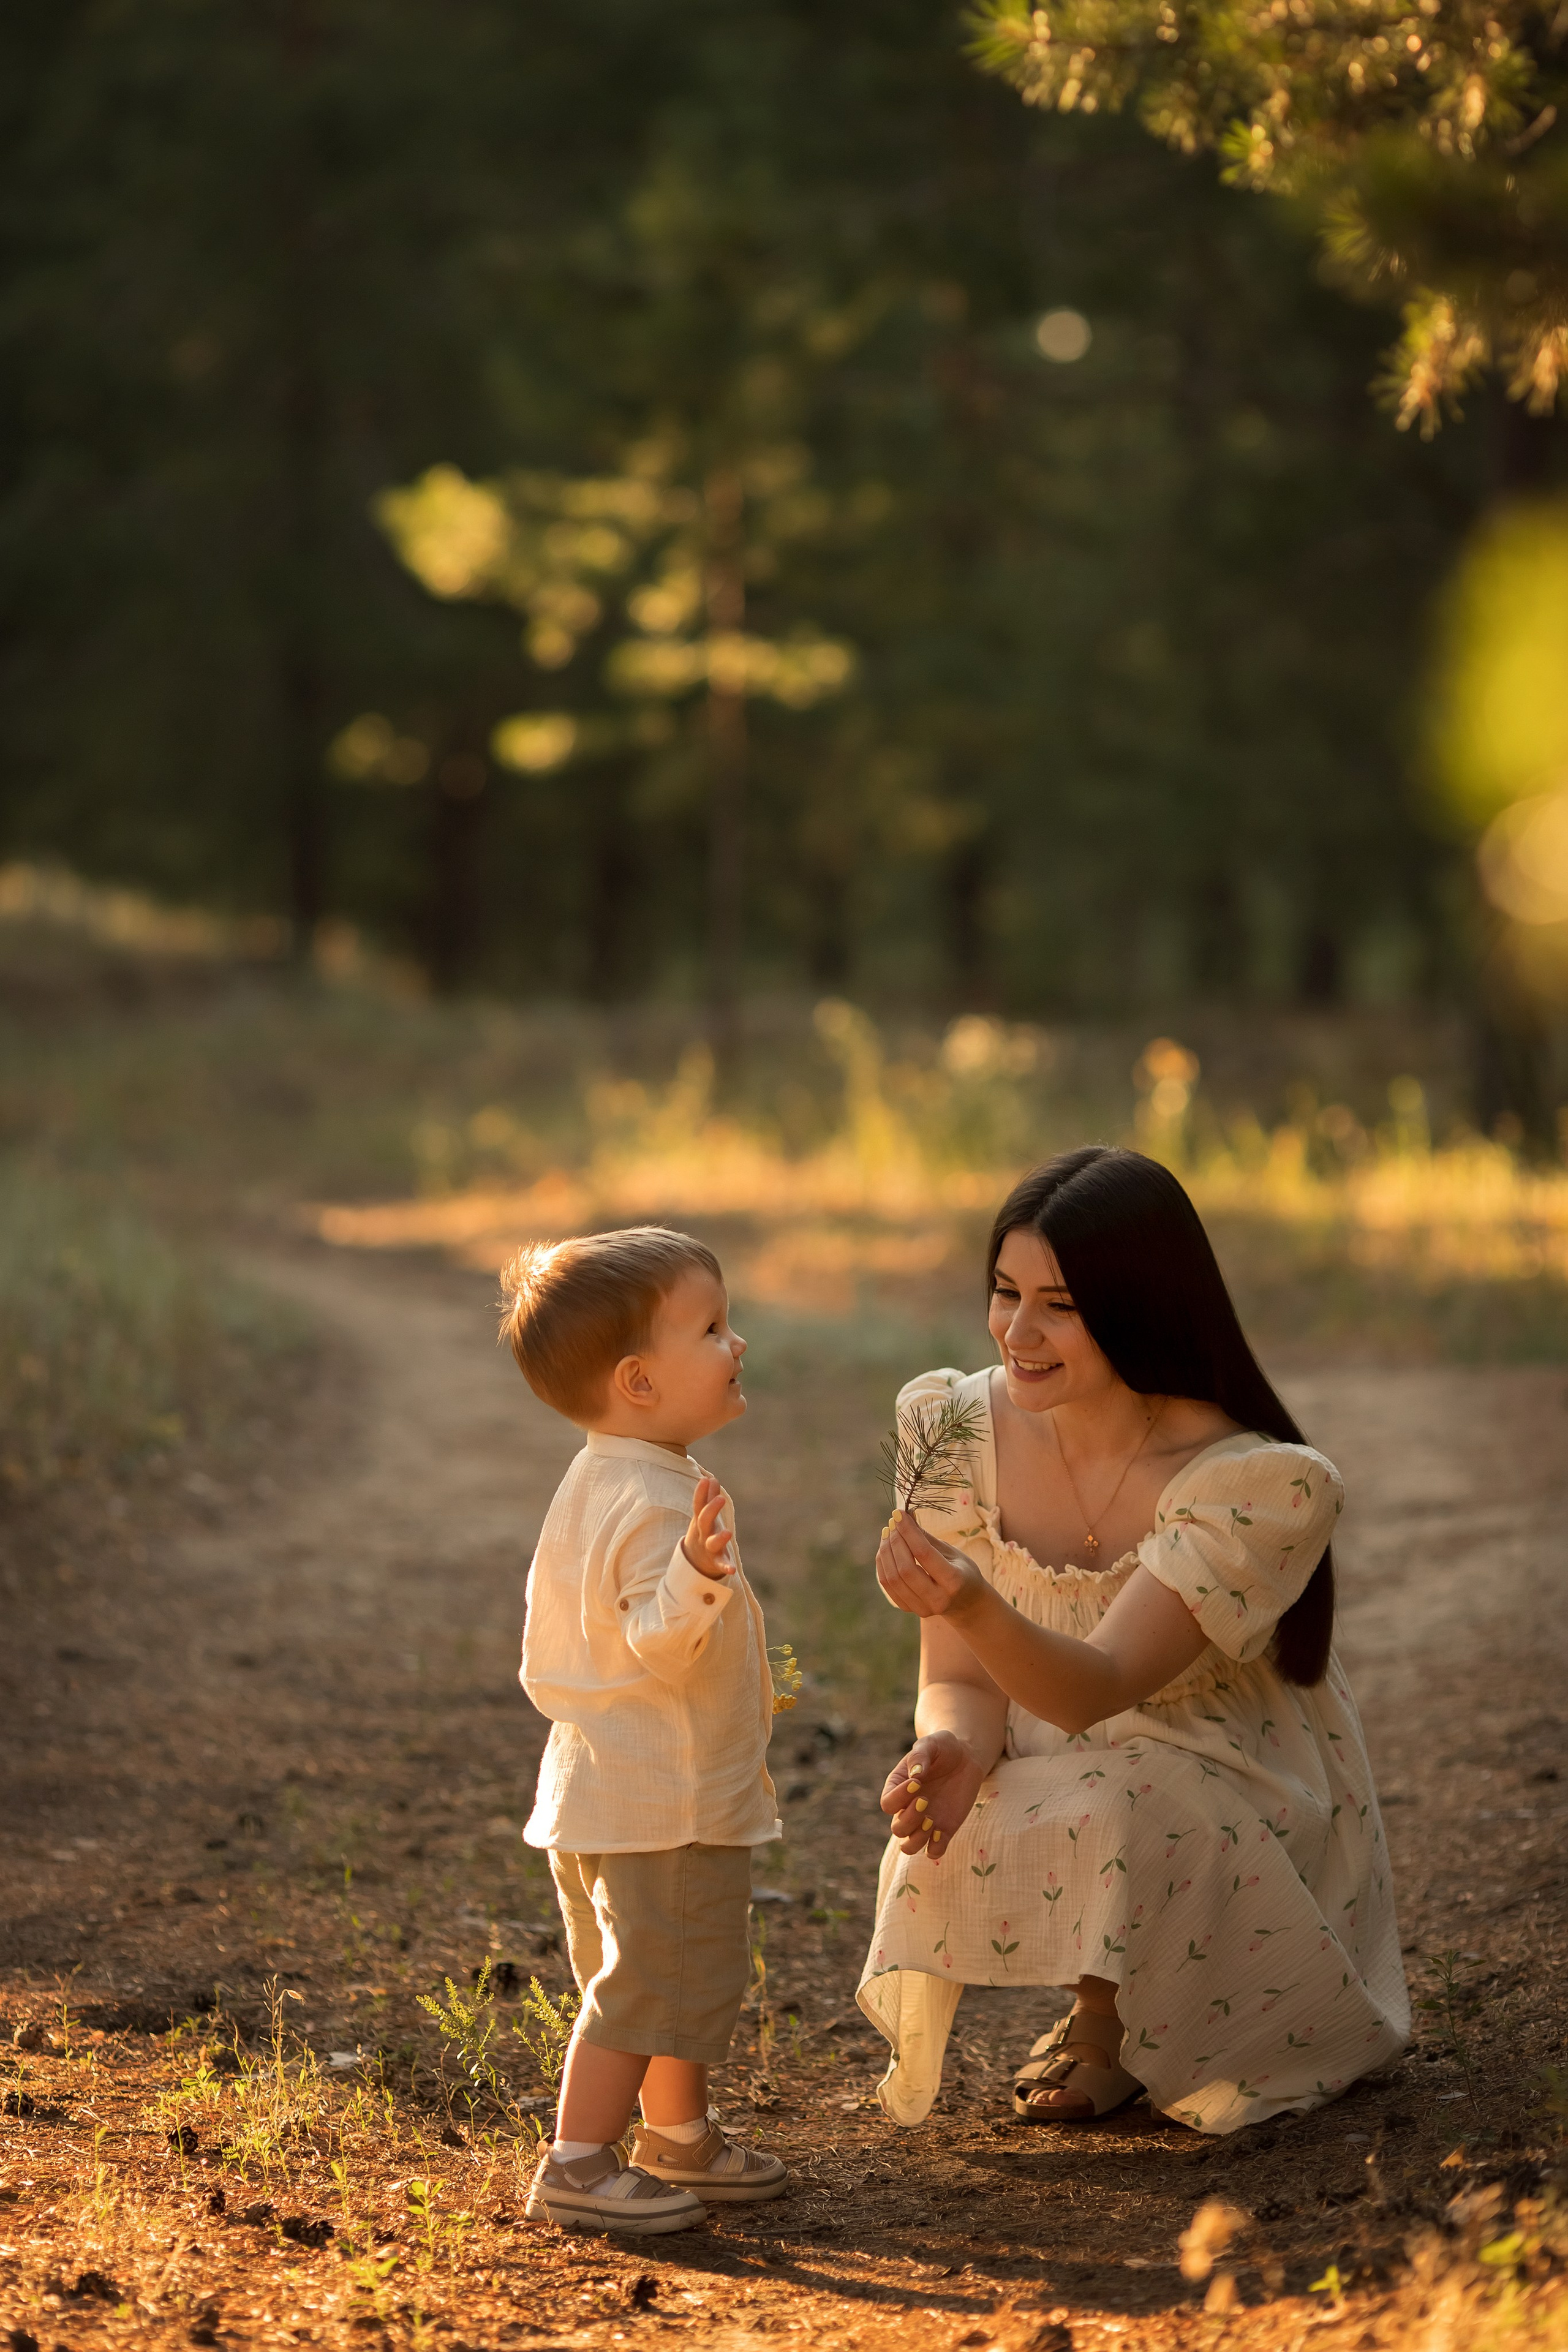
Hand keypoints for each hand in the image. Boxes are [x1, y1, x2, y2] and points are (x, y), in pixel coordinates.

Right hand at [682, 1474, 735, 1580]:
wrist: (695, 1562)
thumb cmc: (703, 1532)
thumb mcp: (703, 1515)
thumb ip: (708, 1497)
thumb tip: (711, 1478)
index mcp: (700, 1520)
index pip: (698, 1505)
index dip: (700, 1493)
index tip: (705, 1480)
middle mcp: (703, 1533)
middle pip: (704, 1521)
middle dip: (711, 1510)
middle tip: (721, 1498)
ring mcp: (709, 1548)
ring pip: (713, 1543)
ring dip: (719, 1538)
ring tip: (728, 1533)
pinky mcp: (716, 1562)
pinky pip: (721, 1564)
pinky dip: (726, 1566)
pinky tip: (732, 1569)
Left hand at [876, 1509, 982, 1619]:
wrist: (967, 1602)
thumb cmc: (962, 1570)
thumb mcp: (952, 1552)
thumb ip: (927, 1538)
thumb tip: (906, 1517)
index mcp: (954, 1581)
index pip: (924, 1553)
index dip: (908, 1531)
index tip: (899, 1513)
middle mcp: (938, 1598)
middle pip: (905, 1568)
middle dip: (895, 1541)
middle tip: (893, 1522)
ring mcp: (922, 1607)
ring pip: (892, 1578)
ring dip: (886, 1551)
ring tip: (888, 1533)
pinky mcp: (910, 1609)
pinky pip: (888, 1586)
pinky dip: (883, 1564)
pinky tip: (886, 1549)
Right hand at [880, 1730, 987, 1864]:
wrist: (967, 1758)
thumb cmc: (944, 1748)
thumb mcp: (931, 1743)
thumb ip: (920, 1755)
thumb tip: (915, 1775)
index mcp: (898, 1787)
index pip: (887, 1803)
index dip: (898, 1797)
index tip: (916, 1783)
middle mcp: (908, 1808)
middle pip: (897, 1828)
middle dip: (910, 1818)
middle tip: (925, 1800)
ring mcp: (925, 1822)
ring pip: (909, 1847)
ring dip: (918, 1838)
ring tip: (932, 1821)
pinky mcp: (944, 1830)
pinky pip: (933, 1851)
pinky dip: (935, 1848)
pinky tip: (942, 1831)